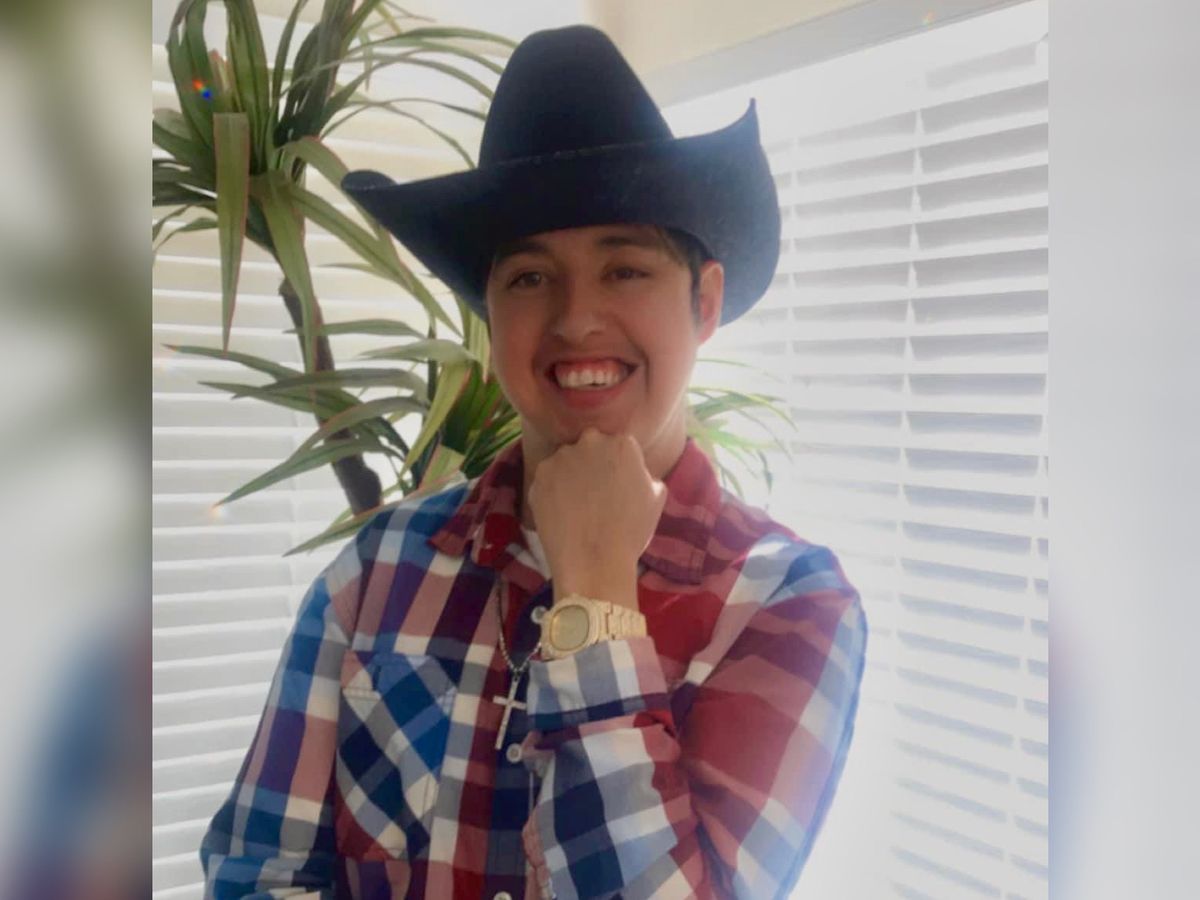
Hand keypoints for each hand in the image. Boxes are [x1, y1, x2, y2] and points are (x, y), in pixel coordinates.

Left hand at [527, 428, 666, 607]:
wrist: (594, 563)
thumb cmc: (631, 532)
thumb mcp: (656, 497)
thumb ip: (644, 472)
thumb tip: (633, 470)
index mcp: (622, 444)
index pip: (619, 445)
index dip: (618, 465)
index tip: (616, 484)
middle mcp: (590, 442)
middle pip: (590, 446)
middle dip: (592, 463)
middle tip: (595, 494)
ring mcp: (561, 458)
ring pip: (566, 461)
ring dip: (570, 476)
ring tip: (577, 508)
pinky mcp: (539, 476)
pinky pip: (548, 479)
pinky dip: (552, 492)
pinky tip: (562, 514)